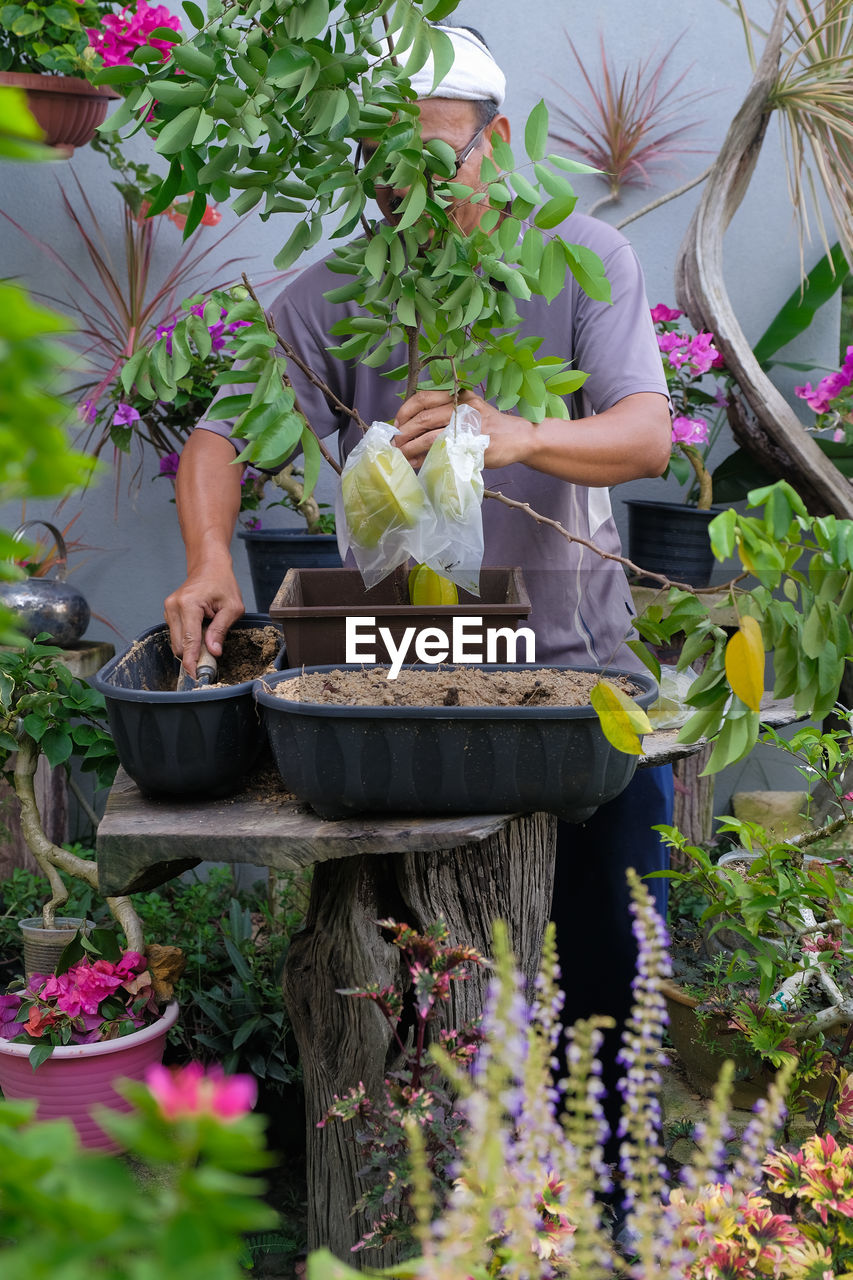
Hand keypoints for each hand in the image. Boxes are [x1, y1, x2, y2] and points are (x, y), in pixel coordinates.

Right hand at [164, 564, 244, 678]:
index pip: (189, 640)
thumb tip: (213, 651)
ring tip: (209, 641)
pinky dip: (187, 640)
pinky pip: (176, 634)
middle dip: (193, 656)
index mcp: (188, 604)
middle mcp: (173, 607)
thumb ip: (221, 629)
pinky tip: (201, 633)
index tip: (195, 676)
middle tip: (210, 662)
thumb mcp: (232, 607)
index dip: (192, 660)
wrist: (208, 566)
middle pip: (178, 645)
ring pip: (176, 642)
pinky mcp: (168, 612)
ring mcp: (168, 609)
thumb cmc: (222, 582)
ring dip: (190, 648)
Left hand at [393, 389, 532, 469]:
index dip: (405, 411)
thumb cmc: (490, 425)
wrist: (519, 437)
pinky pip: (442, 452)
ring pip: (430, 435)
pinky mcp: (472, 444)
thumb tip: (411, 428)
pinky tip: (417, 464)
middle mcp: (461, 406)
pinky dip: (425, 459)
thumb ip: (444, 414)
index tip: (397, 425)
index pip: (423, 398)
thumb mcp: (468, 409)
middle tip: (394, 444)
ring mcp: (467, 426)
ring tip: (400, 455)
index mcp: (457, 395)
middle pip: (423, 418)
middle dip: (404, 433)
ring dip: (410, 447)